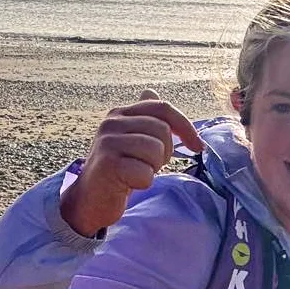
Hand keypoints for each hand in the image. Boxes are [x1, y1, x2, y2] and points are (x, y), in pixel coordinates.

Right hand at [60, 90, 202, 236]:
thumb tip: (150, 91)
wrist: (91, 197)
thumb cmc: (118, 167)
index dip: (185, 126)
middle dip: (164, 152)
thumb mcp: (131, 137)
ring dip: (153, 168)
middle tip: (148, 164)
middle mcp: (111, 123)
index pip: (162, 108)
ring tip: (136, 171)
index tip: (197, 146)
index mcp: (120, 113)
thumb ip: (143, 117)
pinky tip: (128, 183)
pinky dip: (143, 182)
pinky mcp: (108, 165)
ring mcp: (108, 142)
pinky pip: (146, 173)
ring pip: (155, 150)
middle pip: (162, 130)